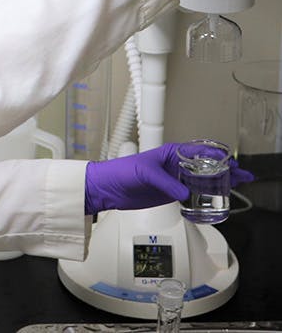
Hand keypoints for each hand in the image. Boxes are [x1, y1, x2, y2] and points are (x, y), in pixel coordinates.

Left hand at [84, 142, 253, 215]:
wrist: (108, 187)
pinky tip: (216, 199)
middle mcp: (173, 165)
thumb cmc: (122, 171)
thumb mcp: (145, 173)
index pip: (198, 152)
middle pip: (205, 166)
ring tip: (238, 185)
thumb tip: (184, 193)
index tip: (230, 162)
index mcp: (169, 153)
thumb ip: (166, 183)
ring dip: (219, 182)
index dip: (216, 156)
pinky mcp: (170, 193)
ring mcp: (173, 179)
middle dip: (225, 169)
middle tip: (243, 175)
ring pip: (201, 179)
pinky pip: (192, 193)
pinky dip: (205, 195)